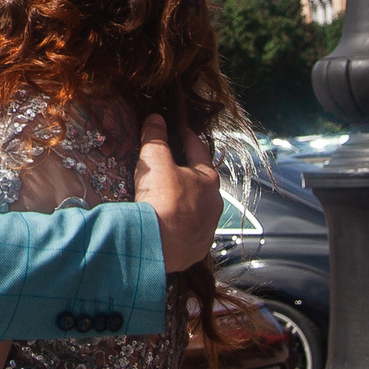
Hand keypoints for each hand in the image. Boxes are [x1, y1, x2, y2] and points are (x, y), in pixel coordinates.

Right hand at [134, 115, 223, 272]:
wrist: (157, 245)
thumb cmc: (162, 201)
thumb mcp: (155, 161)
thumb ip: (156, 138)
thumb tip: (156, 120)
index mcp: (208, 179)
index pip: (198, 149)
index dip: (187, 137)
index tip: (179, 131)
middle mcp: (214, 204)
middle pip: (201, 181)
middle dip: (187, 173)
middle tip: (171, 166)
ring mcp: (207, 228)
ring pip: (198, 208)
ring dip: (186, 202)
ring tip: (168, 199)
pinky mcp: (196, 248)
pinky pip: (190, 231)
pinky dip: (181, 225)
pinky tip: (168, 224)